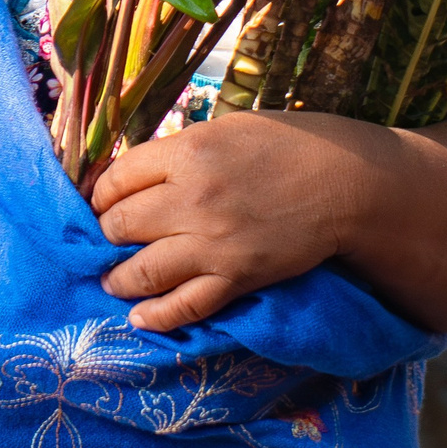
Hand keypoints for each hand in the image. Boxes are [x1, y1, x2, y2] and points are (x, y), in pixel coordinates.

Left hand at [90, 109, 377, 332]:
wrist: (346, 183)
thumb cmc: (287, 146)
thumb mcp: (225, 129)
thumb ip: (178, 152)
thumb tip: (132, 174)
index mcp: (186, 152)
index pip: (115, 179)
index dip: (100, 193)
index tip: (101, 202)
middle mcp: (191, 198)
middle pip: (119, 225)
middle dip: (107, 234)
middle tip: (108, 239)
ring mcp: (213, 242)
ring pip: (141, 271)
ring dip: (119, 279)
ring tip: (113, 281)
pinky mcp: (236, 277)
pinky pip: (184, 306)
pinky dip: (156, 316)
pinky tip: (140, 318)